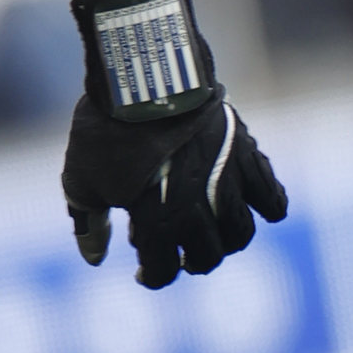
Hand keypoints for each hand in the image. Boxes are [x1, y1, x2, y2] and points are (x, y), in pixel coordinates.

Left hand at [62, 0, 287, 289]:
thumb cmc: (105, 131)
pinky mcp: (246, 154)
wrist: (143, 77)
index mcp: (158, 224)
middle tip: (179, 253)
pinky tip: (256, 208)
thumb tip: (94, 257)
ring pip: (241, 232)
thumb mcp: (80, 181)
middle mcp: (199, 211)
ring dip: (226, 241)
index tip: (144, 272)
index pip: (163, 272)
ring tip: (211, 232)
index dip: (153, 276)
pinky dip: (268, 207)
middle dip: (191, 261)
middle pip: (208, 256)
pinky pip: (272, 194)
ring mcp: (227, 183)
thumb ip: (89, 223)